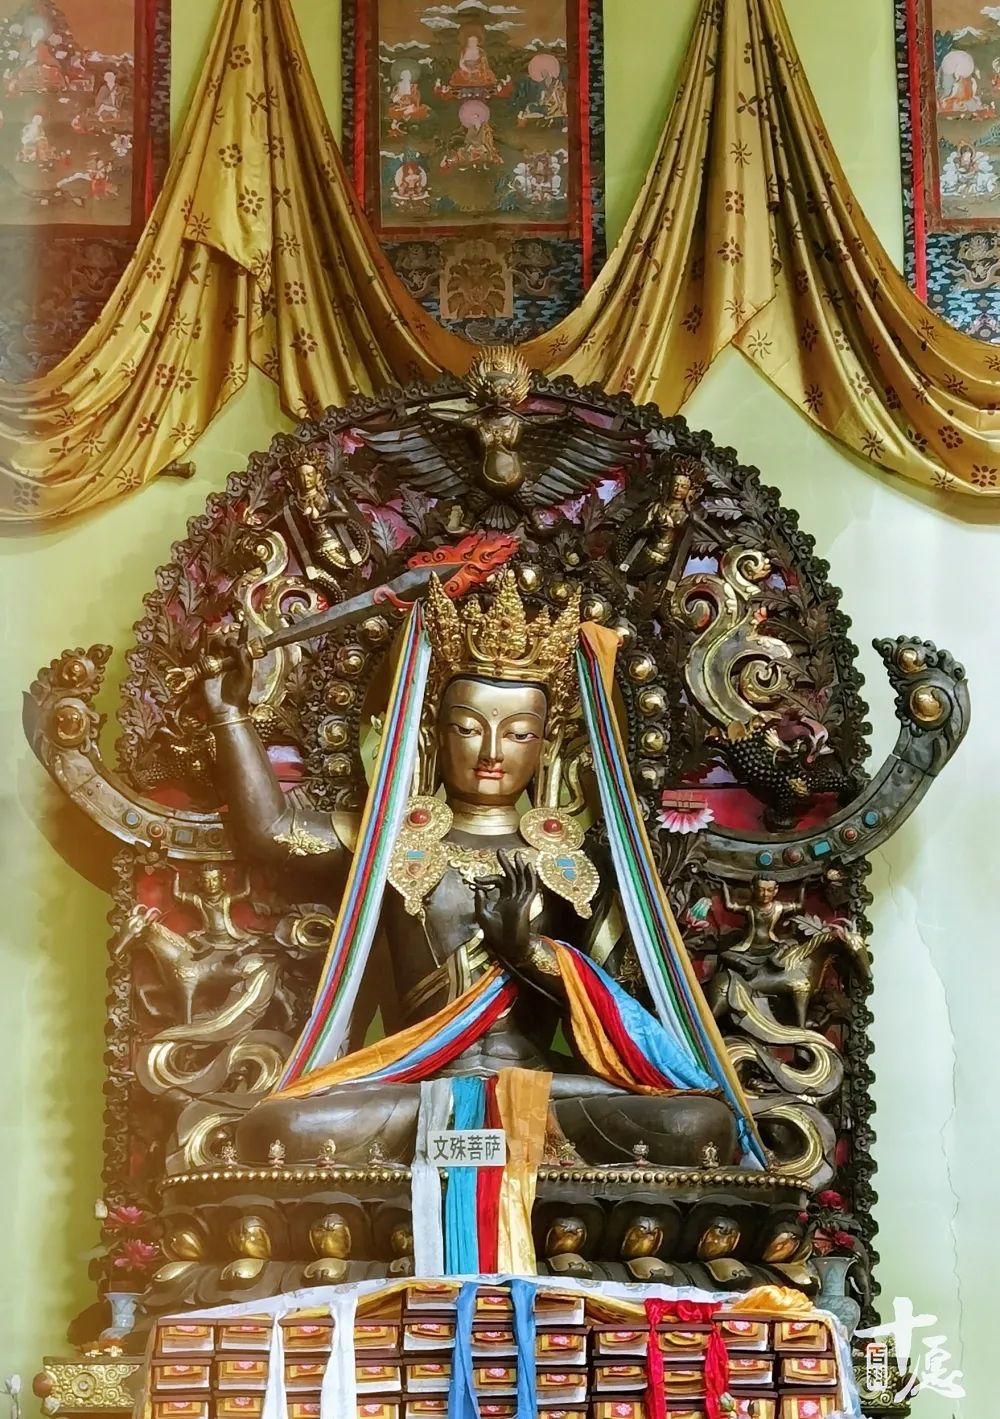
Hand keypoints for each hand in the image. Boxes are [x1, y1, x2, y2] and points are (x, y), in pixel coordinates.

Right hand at [197, 621, 253, 720]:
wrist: (225, 709)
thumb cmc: (238, 695)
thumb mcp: (246, 676)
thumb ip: (243, 660)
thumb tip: (238, 645)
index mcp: (240, 661)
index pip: (242, 644)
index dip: (243, 633)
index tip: (244, 621)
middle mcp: (228, 660)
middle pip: (226, 642)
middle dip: (227, 640)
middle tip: (227, 645)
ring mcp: (216, 662)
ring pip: (215, 645)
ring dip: (217, 641)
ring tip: (219, 645)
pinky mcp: (205, 666)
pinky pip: (202, 651)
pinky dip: (202, 640)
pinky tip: (203, 630)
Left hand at [474, 850, 537, 964]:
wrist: (507, 947)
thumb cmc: (495, 934)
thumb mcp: (483, 915)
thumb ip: (480, 901)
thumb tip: (477, 887)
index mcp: (503, 900)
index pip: (499, 882)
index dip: (489, 878)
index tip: (477, 879)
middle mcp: (513, 898)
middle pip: (511, 877)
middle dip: (506, 864)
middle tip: (501, 851)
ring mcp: (521, 901)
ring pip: (522, 880)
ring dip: (520, 868)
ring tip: (516, 855)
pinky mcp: (526, 904)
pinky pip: (530, 888)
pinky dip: (530, 878)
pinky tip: (527, 867)